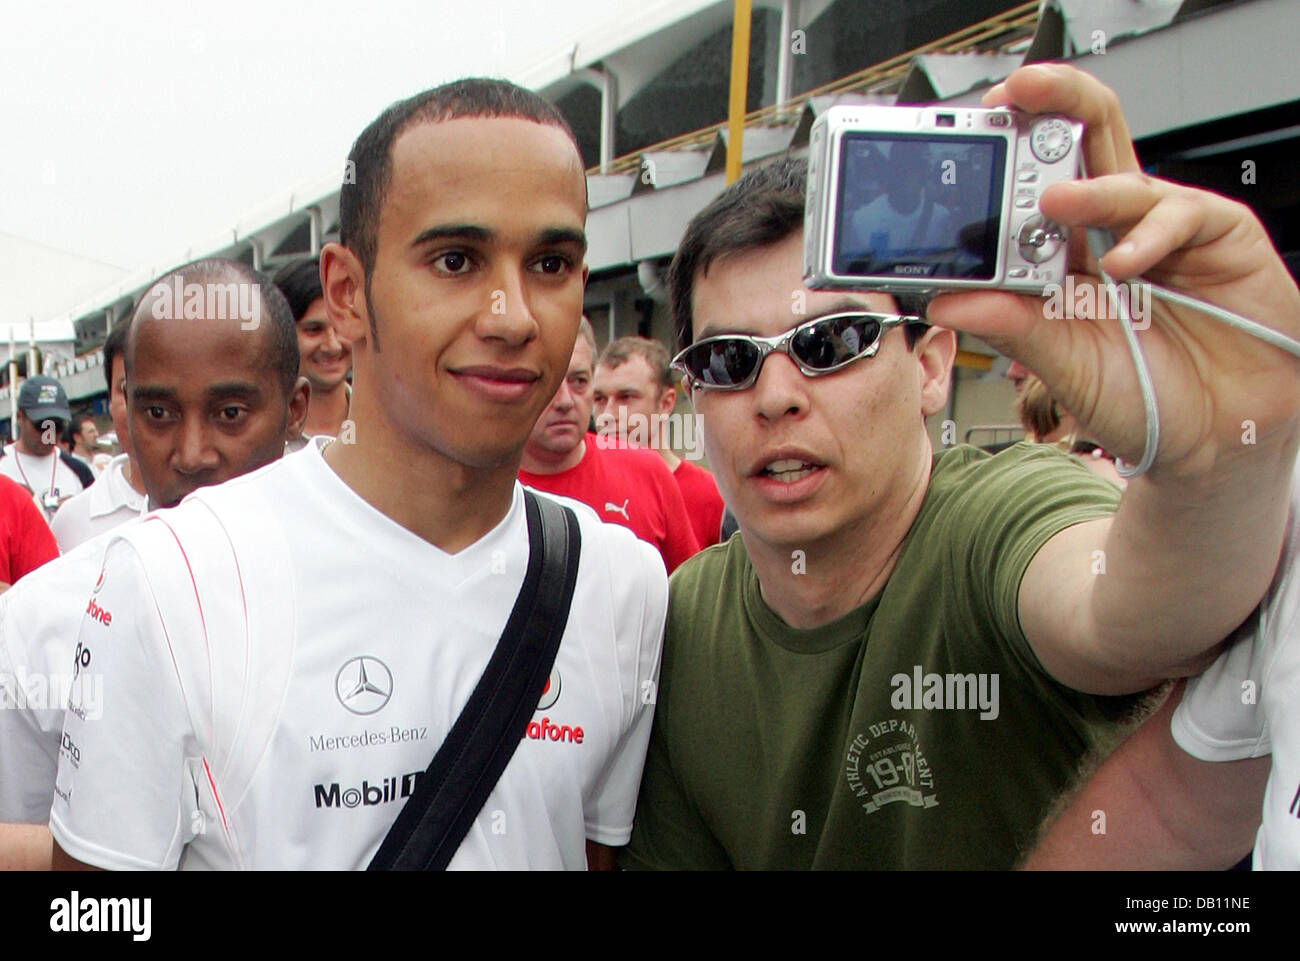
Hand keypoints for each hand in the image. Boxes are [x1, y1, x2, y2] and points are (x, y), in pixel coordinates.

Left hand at [926, 63, 1299, 475]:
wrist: (1215, 436)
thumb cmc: (1141, 396)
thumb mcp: (1062, 364)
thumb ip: (1010, 327)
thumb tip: (944, 300)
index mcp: (1063, 255)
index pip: (1028, 185)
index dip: (1002, 157)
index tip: (965, 141)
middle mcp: (1109, 229)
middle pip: (1080, 141)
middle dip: (1048, 104)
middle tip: (1012, 95)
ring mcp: (1161, 228)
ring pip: (1123, 171)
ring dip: (1086, 185)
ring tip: (1055, 202)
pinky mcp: (1215, 234)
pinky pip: (1178, 213)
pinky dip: (1147, 233)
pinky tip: (1124, 262)